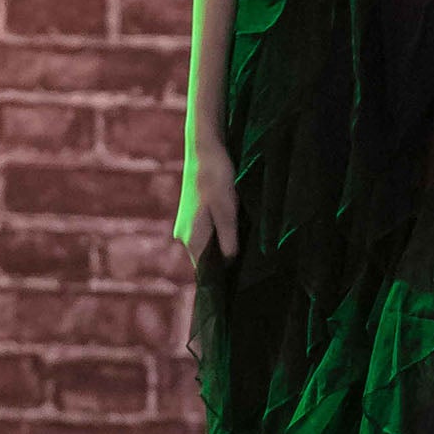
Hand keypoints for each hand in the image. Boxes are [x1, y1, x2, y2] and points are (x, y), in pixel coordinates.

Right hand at [174, 138, 237, 270]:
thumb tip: (230, 264)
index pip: (205, 271)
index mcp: (192, 237)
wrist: (204, 149)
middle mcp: (185, 235)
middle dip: (225, 264)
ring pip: (208, 246)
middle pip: (206, 260)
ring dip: (224, 249)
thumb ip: (228, 238)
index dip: (222, 279)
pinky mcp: (194, 216)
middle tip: (249, 269)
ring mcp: (188, 225)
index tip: (240, 284)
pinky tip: (237, 233)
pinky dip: (221, 237)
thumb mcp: (227, 209)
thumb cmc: (215, 177)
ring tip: (246, 252)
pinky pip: (208, 234)